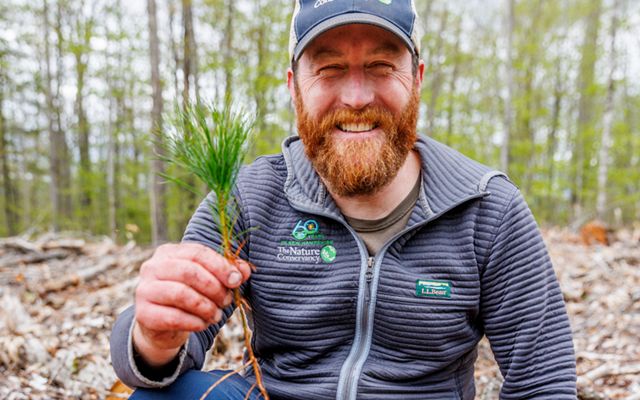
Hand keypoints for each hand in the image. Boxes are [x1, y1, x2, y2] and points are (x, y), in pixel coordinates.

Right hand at [132, 242, 250, 366]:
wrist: (164, 325)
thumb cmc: (190, 296)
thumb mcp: (209, 281)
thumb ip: (228, 273)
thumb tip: (244, 270)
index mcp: (169, 252)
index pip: (197, 252)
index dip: (220, 266)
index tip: (236, 280)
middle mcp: (152, 267)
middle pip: (189, 272)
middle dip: (214, 288)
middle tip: (227, 300)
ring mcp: (144, 289)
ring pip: (181, 294)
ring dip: (206, 307)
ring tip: (217, 315)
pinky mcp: (143, 313)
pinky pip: (173, 317)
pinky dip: (194, 322)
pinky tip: (203, 324)